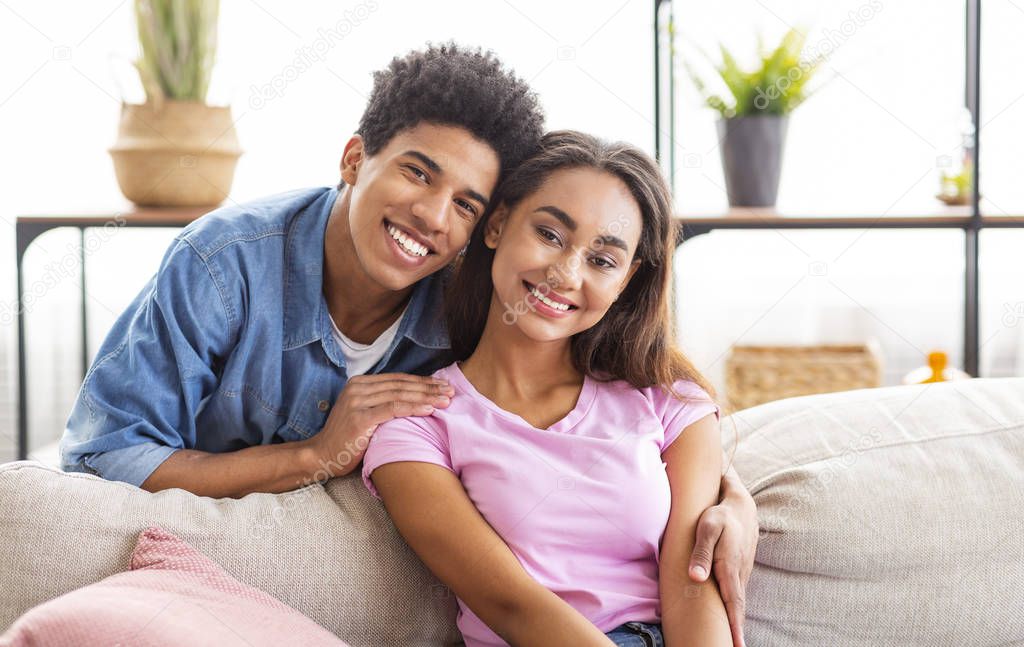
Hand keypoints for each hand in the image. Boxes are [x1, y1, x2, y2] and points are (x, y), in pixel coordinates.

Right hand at [303, 373, 454, 478]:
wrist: (322, 456)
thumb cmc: (347, 439)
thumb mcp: (364, 413)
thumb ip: (382, 402)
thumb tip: (414, 398)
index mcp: (359, 383)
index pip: (397, 379)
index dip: (422, 381)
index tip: (442, 385)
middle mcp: (357, 388)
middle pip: (401, 385)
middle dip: (429, 387)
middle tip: (451, 390)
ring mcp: (357, 402)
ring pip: (399, 395)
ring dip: (426, 397)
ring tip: (446, 400)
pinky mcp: (359, 418)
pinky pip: (392, 409)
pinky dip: (413, 408)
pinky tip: (430, 410)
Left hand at [688, 469, 757, 646]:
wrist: (741, 506)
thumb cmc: (720, 517)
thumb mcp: (707, 528)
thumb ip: (701, 553)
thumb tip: (696, 578)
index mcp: (730, 568)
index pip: (733, 603)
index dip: (735, 625)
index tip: (736, 644)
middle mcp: (738, 574)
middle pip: (737, 608)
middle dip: (736, 630)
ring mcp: (740, 573)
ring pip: (737, 601)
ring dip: (734, 621)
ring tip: (730, 640)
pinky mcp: (738, 570)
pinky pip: (735, 593)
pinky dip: (733, 608)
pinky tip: (728, 617)